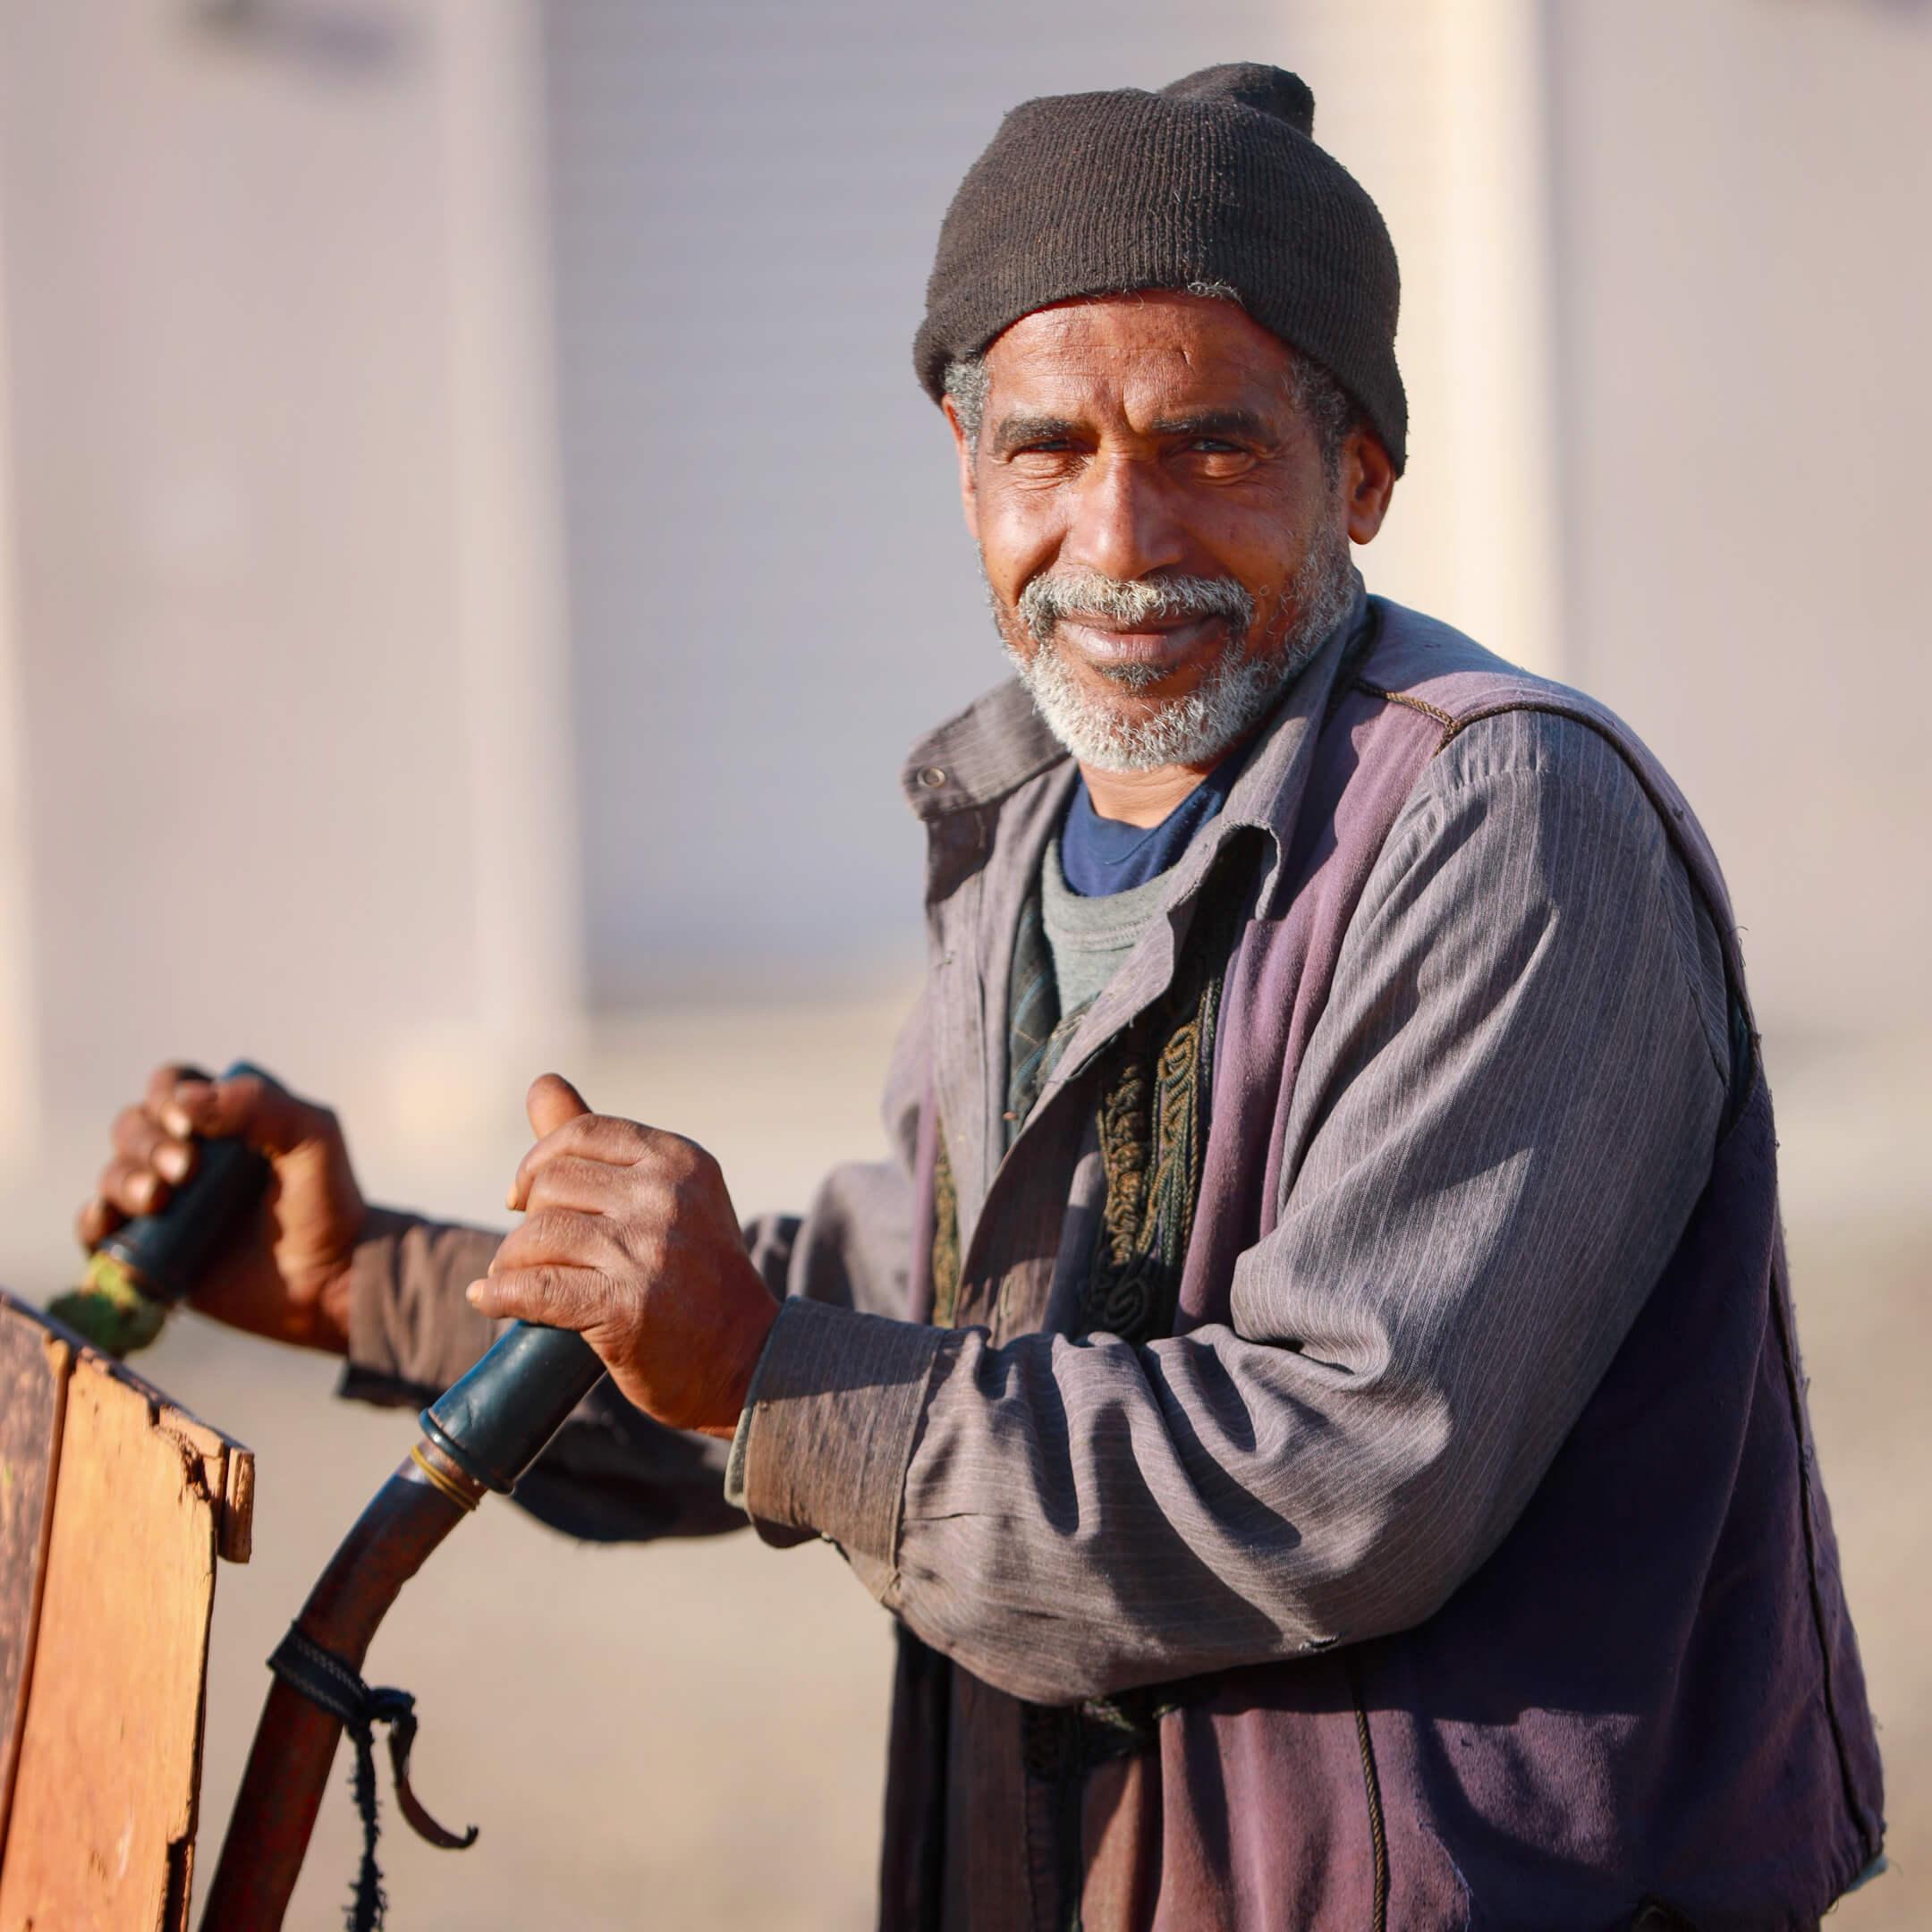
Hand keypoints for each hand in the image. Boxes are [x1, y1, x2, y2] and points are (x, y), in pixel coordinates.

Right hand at [75, 1063, 366, 1352]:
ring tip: (159, 1201)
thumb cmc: (328, 1202)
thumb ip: (260, 1104)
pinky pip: (97, 1229)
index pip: (172, 1087)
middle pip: (133, 1127)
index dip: (167, 1096)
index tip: (191, 1125)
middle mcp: (189, 1155)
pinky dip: (91, 1220)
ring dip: (124, 1180)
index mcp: (224, 1120)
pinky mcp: (152, 1249)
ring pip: (114, 1174)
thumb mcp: (313, 1137)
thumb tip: (184, 1100)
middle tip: (186, 1170)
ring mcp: (167, 1203)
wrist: (330, 1279)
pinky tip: (107, 1221)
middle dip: (148, 1143)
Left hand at [467, 1074, 777, 1438]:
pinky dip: (500, 1296)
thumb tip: (541, 1083)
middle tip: (533, 1252)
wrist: (745, 1358)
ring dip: (510, 1261)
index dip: (538, 1163)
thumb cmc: (696, 1277)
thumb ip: (601, 1143)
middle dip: (528, 1219)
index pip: (581, 1134)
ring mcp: (646, 1250)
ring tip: (511, 1280)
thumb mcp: (666, 1194)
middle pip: (551, 1184)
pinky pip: (534, 1288)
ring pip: (537, 1235)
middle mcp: (665, 1196)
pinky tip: (490, 1301)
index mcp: (678, 1160)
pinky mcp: (625, 1305)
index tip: (522, 1198)